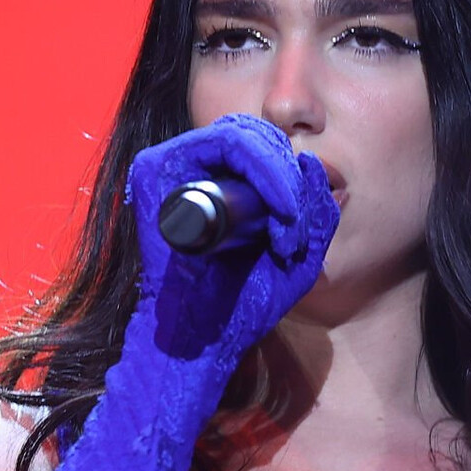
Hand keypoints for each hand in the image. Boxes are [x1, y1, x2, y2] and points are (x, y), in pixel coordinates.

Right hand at [124, 113, 338, 370]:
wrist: (206, 336)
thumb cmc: (245, 299)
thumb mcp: (299, 255)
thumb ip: (315, 212)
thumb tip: (314, 163)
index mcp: (221, 183)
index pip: (261, 146)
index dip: (291, 174)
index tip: (300, 222)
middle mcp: (192, 168)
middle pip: (253, 133)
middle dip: (288, 176)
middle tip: (294, 226)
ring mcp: (171, 165)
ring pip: (240, 135)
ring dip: (279, 177)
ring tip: (285, 228)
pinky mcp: (155, 170)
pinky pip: (222, 144)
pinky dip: (262, 169)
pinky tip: (278, 211)